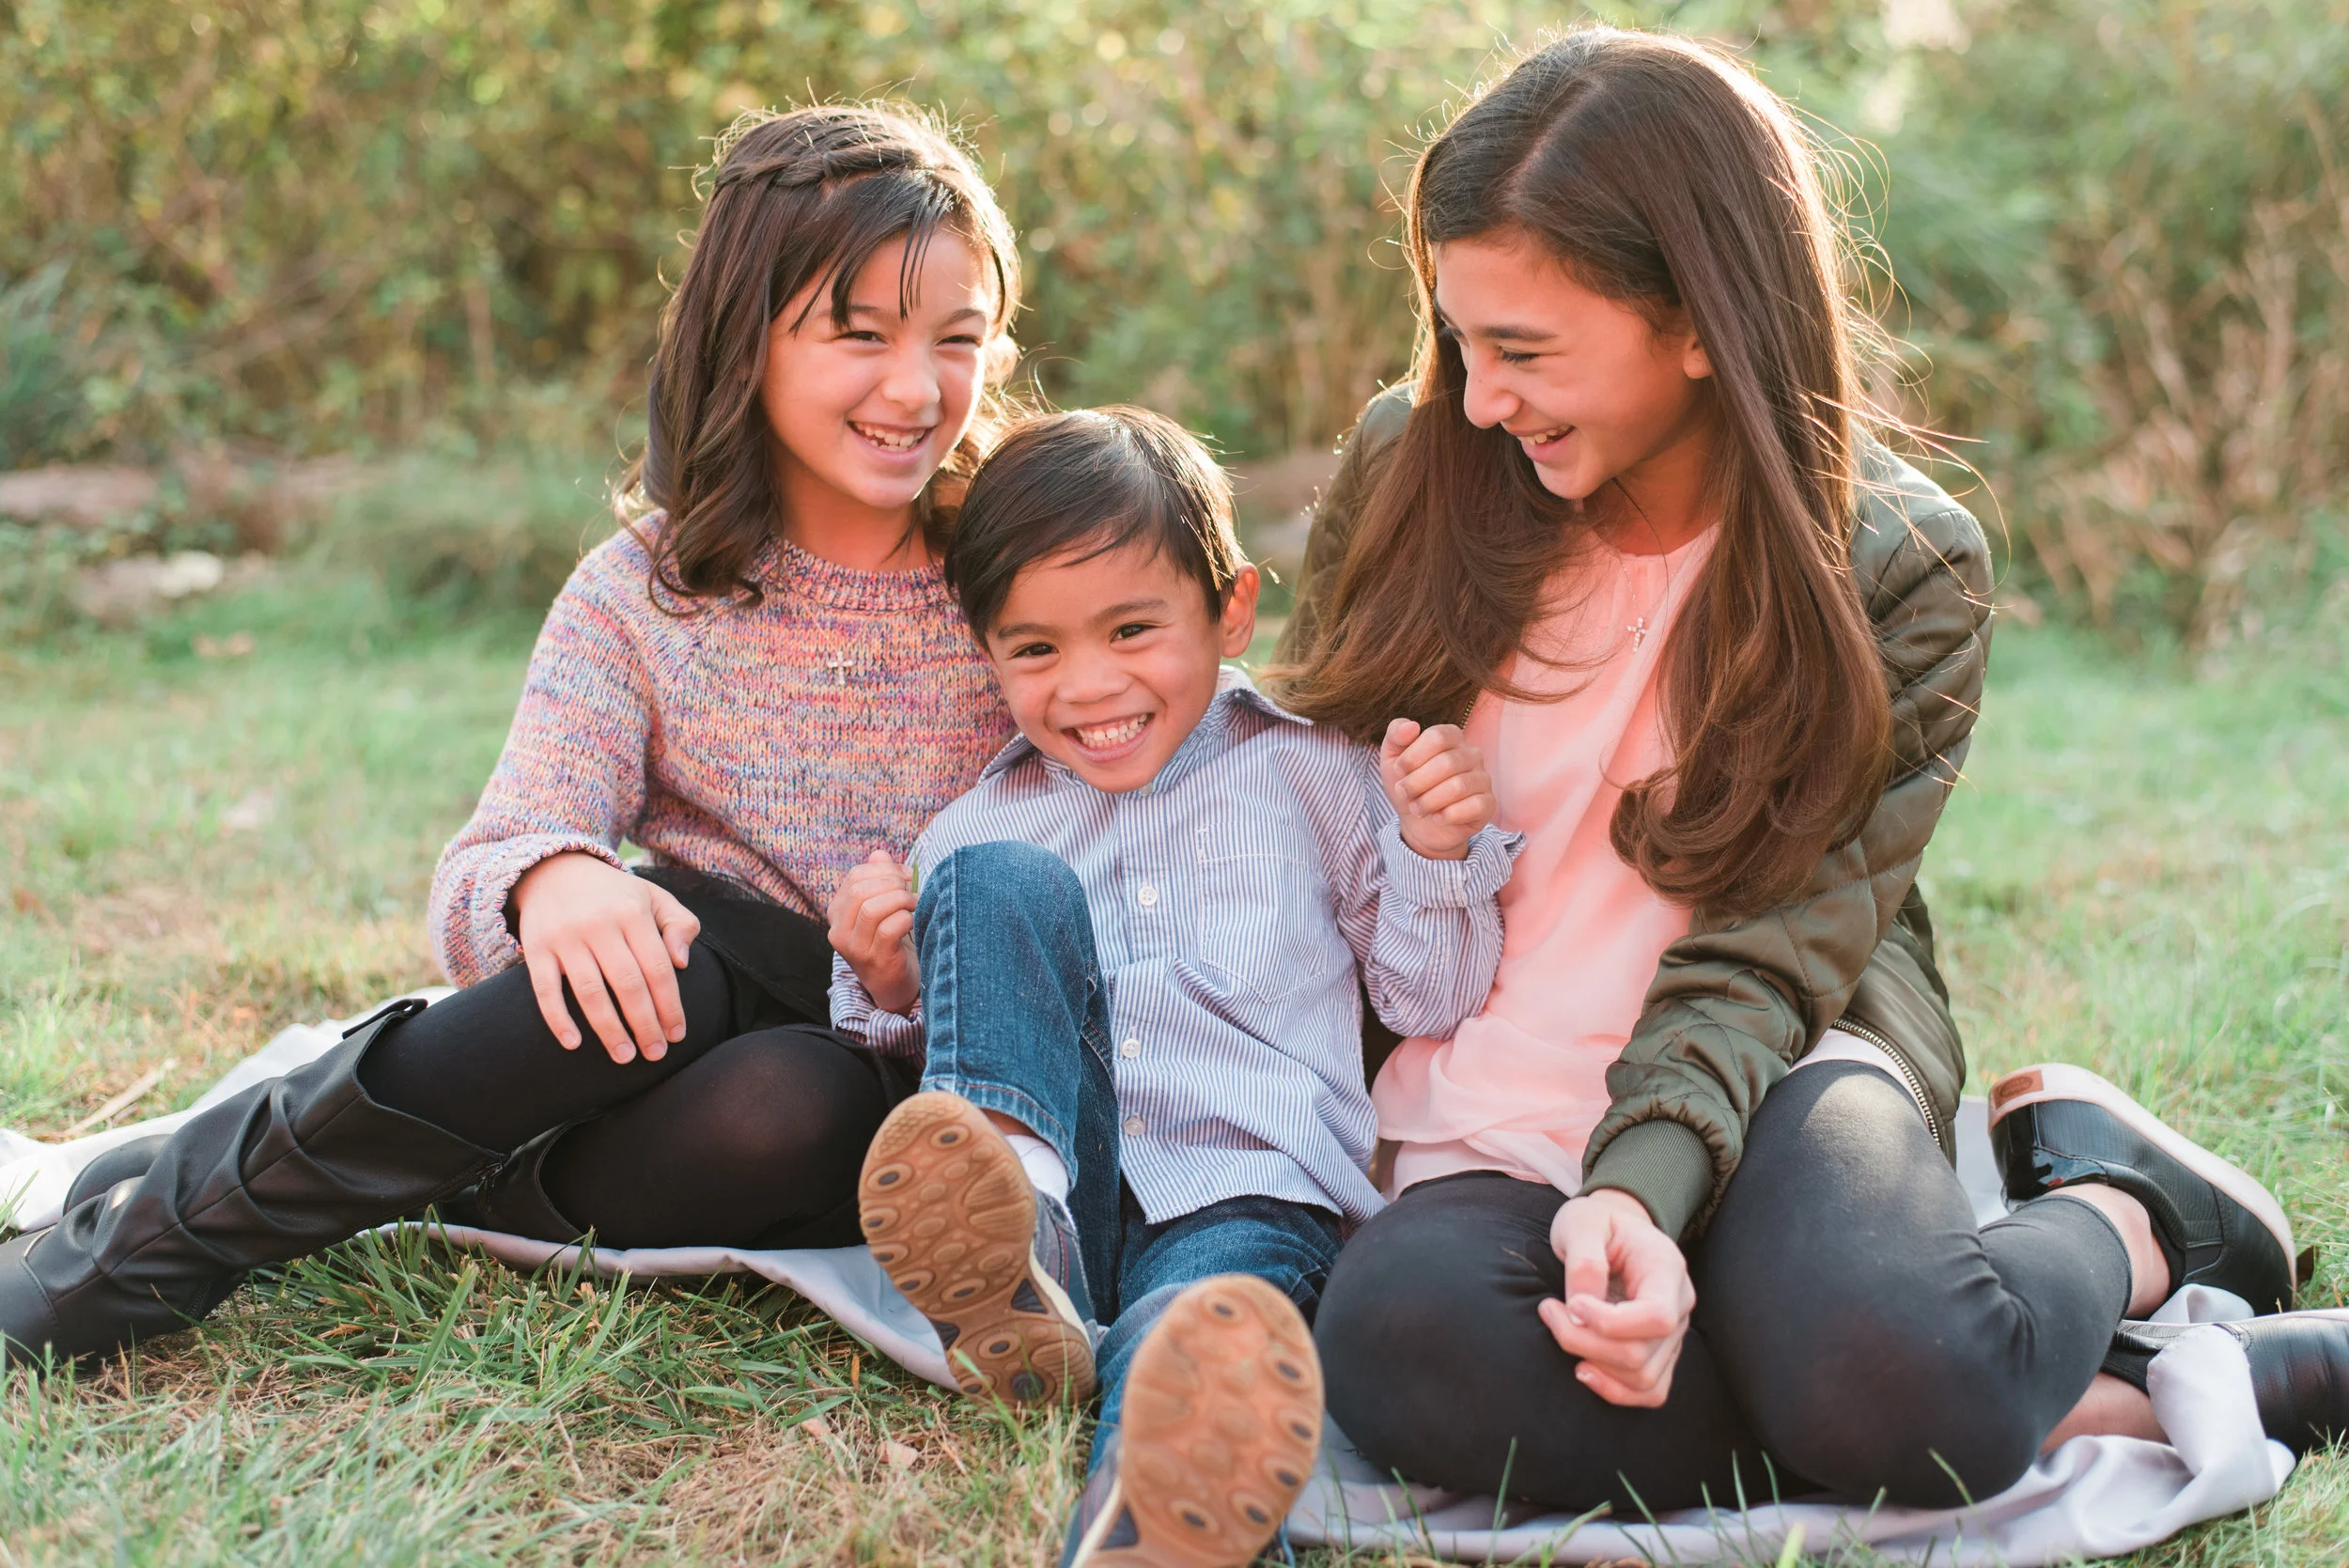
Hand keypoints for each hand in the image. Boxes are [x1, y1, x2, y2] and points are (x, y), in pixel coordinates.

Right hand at [510, 851, 699, 1063]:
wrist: (554, 871)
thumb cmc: (615, 895)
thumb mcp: (654, 898)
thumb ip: (680, 925)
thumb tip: (682, 962)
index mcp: (633, 913)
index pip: (658, 968)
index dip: (670, 1005)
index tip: (677, 1035)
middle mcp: (599, 924)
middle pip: (628, 984)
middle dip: (645, 1024)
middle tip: (655, 1054)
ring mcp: (565, 937)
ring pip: (589, 992)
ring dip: (608, 1029)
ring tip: (624, 1057)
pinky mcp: (536, 948)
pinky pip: (546, 990)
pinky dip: (558, 1019)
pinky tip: (573, 1044)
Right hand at [827, 850, 919, 1015]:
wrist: (895, 984)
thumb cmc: (890, 940)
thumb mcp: (882, 907)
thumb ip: (879, 879)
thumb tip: (879, 854)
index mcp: (837, 912)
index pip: (854, 876)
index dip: (885, 870)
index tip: (907, 875)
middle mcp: (839, 931)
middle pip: (860, 890)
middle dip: (892, 883)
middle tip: (912, 890)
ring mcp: (854, 948)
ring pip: (871, 908)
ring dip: (900, 900)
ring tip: (914, 904)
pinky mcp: (874, 960)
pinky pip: (887, 930)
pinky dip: (905, 919)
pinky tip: (913, 920)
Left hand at [1379, 718, 1495, 860]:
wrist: (1419, 821)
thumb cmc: (1408, 783)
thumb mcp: (1392, 757)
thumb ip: (1396, 734)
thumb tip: (1412, 726)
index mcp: (1452, 736)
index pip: (1437, 737)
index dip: (1413, 756)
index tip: (1398, 771)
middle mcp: (1472, 754)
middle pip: (1447, 763)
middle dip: (1417, 783)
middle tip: (1404, 793)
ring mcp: (1483, 778)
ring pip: (1458, 787)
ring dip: (1429, 802)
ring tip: (1417, 808)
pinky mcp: (1488, 803)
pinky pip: (1474, 806)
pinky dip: (1449, 815)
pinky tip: (1438, 817)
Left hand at [1539, 1187, 1695, 1407]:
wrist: (1611, 1232)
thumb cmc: (1596, 1223)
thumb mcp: (1583, 1222)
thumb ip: (1583, 1261)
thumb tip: (1579, 1307)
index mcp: (1667, 1268)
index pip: (1657, 1316)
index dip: (1610, 1323)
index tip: (1572, 1303)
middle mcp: (1680, 1305)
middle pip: (1642, 1353)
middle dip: (1585, 1342)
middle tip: (1549, 1310)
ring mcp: (1673, 1334)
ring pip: (1643, 1378)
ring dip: (1594, 1365)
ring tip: (1560, 1329)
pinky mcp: (1659, 1354)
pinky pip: (1649, 1392)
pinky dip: (1614, 1390)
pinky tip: (1582, 1369)